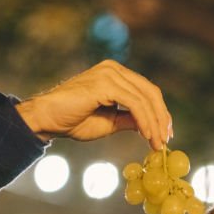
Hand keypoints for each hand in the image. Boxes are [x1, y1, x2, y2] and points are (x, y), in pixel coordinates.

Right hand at [16, 60, 172, 150]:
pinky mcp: (105, 83)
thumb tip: (150, 126)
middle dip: (162, 118)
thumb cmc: (73, 121)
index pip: (147, 90)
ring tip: (157, 143)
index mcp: (115, 74)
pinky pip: (134, 103)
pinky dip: (144, 120)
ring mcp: (110, 73)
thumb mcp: (109, 122)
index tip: (165, 134)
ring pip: (145, 98)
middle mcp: (114, 69)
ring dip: (155, 123)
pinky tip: (146, 135)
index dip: (160, 112)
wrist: (48, 119)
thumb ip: (129, 120)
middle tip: (165, 140)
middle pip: (150, 92)